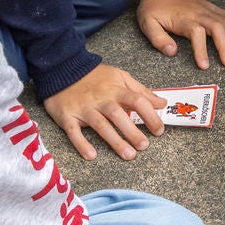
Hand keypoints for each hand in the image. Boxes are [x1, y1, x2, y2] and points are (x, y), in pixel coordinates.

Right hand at [43, 63, 163, 161]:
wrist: (62, 68)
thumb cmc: (95, 76)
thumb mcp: (120, 77)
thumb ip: (141, 91)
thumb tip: (161, 103)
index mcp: (116, 89)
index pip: (137, 101)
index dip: (150, 115)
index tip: (159, 130)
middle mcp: (101, 99)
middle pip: (119, 116)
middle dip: (132, 132)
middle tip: (144, 146)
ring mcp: (84, 108)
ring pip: (101, 125)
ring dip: (115, 141)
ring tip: (129, 155)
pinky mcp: (68, 116)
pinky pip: (74, 132)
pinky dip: (82, 143)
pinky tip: (91, 156)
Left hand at [137, 0, 224, 68]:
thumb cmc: (153, 8)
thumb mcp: (147, 24)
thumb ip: (158, 39)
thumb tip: (172, 52)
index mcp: (183, 18)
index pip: (197, 34)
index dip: (202, 50)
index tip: (204, 66)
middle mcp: (199, 13)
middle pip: (217, 27)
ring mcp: (207, 8)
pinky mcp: (210, 7)